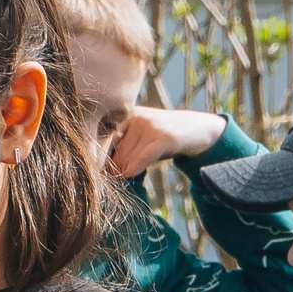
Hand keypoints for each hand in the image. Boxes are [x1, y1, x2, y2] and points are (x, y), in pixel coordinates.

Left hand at [108, 106, 226, 176]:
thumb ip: (119, 146)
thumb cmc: (161, 137)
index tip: (98, 172)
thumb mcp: (138, 136)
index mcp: (123, 114)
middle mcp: (133, 115)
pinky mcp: (162, 137)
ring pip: (123, 160)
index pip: (99, 140)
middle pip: (112, 154)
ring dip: (124, 174)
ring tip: (131, 173)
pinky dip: (132, 172)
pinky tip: (133, 175)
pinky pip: (138, 161)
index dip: (98, 160)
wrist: (195, 129)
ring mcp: (148, 125)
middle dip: (112, 170)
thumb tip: (97, 168)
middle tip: (117, 177)